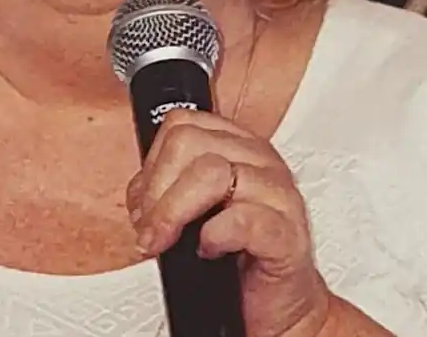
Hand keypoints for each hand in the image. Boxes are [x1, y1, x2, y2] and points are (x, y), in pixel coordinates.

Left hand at [127, 109, 331, 336]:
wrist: (276, 302)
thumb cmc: (236, 253)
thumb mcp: (195, 210)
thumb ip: (166, 191)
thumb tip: (140, 196)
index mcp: (236, 144)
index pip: (181, 125)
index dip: (152, 165)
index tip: (144, 204)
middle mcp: (259, 159)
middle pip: (188, 143)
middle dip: (157, 192)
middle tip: (151, 231)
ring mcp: (277, 191)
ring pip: (212, 173)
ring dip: (174, 213)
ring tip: (169, 242)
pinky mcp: (286, 232)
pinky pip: (242, 219)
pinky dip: (214, 235)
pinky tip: (209, 249)